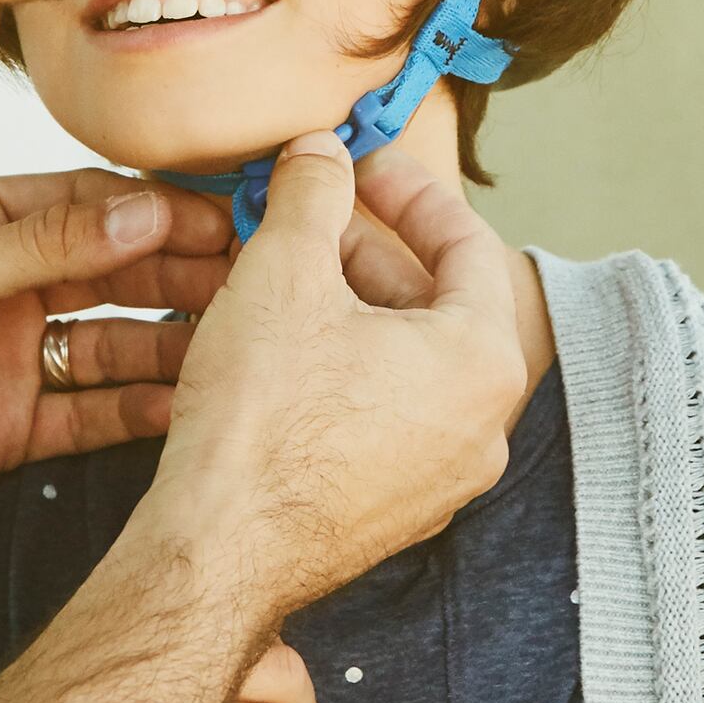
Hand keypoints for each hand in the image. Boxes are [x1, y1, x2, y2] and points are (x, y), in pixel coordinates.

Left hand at [0, 171, 247, 561]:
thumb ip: (46, 242)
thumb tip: (142, 209)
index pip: (86, 204)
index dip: (161, 210)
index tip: (234, 218)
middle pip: (112, 271)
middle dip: (185, 274)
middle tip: (262, 281)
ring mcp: (3, 358)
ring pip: (111, 342)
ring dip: (174, 343)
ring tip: (246, 346)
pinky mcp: (4, 429)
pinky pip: (90, 413)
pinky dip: (140, 410)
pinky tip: (193, 406)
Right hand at [145, 135, 525, 620]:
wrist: (221, 551)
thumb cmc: (262, 419)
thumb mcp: (283, 272)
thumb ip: (312, 192)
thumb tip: (320, 152)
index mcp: (482, 361)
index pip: (469, 246)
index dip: (410, 193)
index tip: (361, 167)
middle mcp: (482, 426)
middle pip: (438, 306)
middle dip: (369, 253)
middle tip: (310, 219)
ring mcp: (442, 478)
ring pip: (409, 365)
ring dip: (354, 312)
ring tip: (284, 280)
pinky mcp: (394, 512)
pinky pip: (386, 419)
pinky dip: (347, 373)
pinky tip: (282, 354)